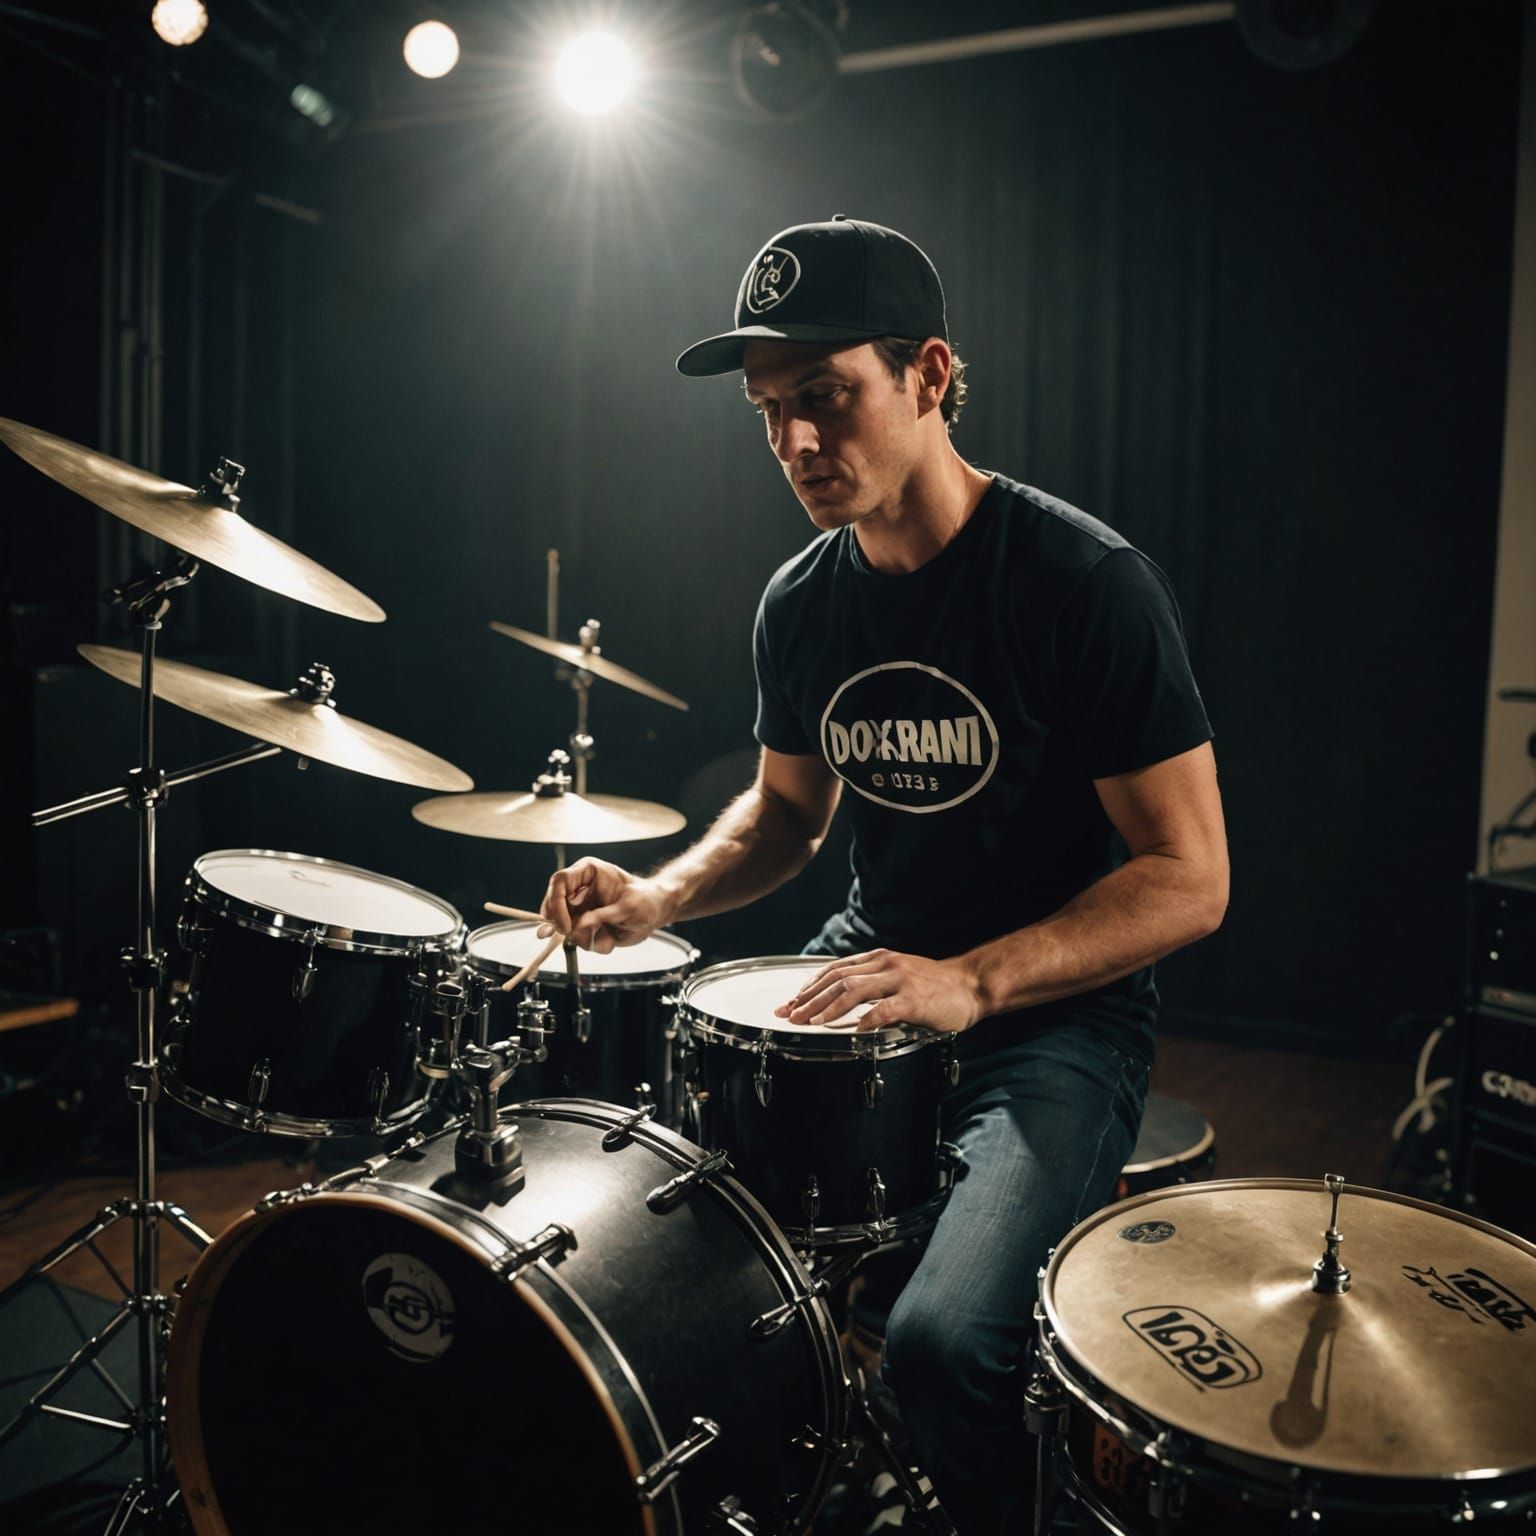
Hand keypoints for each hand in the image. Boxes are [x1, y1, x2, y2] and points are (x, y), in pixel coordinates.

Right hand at [538, 857, 668, 953]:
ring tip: (606, 935)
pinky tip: (608, 939)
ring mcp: (579, 908)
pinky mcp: (583, 924)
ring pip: (563, 927)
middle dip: (564, 925)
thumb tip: (579, 925)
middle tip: (579, 935)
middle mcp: (579, 889)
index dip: (556, 903)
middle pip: (552, 906)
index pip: (559, 882)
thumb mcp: (628, 906)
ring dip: (583, 938)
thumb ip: (603, 915)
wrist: (655, 912)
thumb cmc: (645, 900)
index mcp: (588, 872)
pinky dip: (591, 944)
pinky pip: (576, 939)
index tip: (565, 926)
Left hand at [774, 949, 982, 1033]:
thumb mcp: (896, 974)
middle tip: (790, 1015)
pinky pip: (884, 1010)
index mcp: (878, 959)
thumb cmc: (933, 985)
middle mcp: (885, 965)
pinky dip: (865, 1021)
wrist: (971, 985)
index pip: (834, 970)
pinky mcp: (914, 999)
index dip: (809, 986)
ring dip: (828, 1008)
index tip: (790, 1003)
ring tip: (811, 1022)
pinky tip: (853, 1032)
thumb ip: (870, 982)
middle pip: (837, 979)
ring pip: (854, 990)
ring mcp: (900, 981)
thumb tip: (836, 999)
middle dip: (809, 999)